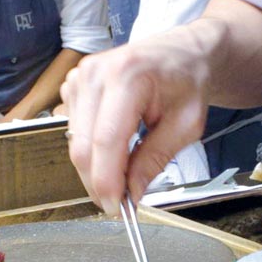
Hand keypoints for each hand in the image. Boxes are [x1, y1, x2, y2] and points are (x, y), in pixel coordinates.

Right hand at [60, 25, 212, 214]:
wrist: (182, 52)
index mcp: (127, 76)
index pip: (106, 139)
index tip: (115, 208)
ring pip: (74, 141)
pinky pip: (73, 130)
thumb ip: (155, 159)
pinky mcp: (73, 84)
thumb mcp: (185, 125)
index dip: (106, 180)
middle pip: (82, 144)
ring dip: (94, 167)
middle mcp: (95, 73)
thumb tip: (130, 193)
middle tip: (119, 202)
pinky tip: (113, 147)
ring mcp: (80, 77)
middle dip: (98, 181)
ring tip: (123, 172)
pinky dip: (90, 149)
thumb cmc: (188, 82)